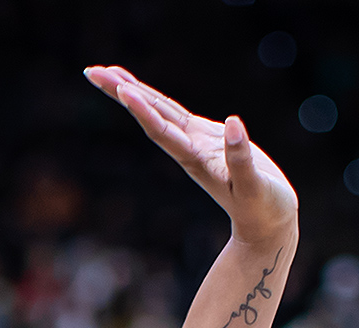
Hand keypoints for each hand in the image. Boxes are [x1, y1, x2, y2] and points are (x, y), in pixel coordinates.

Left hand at [83, 66, 297, 245]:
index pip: (163, 132)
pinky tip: (139, 89)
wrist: (266, 225)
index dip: (143, 111)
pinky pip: (173, 112)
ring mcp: (194, 142)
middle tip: (92, 71)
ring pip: (158, 110)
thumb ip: (241, 159)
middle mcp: (188, 149)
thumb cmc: (264, 209)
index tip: (122, 90)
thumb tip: (234, 123)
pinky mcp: (205, 137)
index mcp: (197, 160)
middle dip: (121, 92)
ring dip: (131, 90)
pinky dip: (155, 98)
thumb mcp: (255, 187)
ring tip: (106, 71)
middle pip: (149, 115)